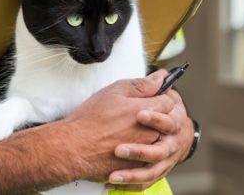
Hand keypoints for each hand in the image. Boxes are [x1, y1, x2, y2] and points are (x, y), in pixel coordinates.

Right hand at [59, 70, 176, 181]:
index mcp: (149, 111)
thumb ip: (141, 84)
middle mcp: (152, 132)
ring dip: (147, 135)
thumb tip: (160, 77)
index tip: (149, 98)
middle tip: (135, 116)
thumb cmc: (90, 120)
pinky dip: (139, 152)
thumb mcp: (113, 92)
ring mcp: (147, 151)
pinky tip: (123, 146)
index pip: (170, 101)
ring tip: (126, 132)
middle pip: (167, 121)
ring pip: (158, 140)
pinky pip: (148, 158)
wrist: (74, 148)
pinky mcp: (139, 167)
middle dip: (156, 116)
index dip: (159, 97)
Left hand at [106, 88, 193, 190]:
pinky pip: (145, 183)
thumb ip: (146, 88)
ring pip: (152, 172)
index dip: (155, 118)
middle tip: (118, 150)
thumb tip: (161, 74)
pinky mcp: (154, 172)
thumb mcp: (135, 95)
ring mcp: (164, 160)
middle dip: (140, 151)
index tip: (139, 115)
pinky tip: (111, 183)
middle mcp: (170, 143)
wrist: (151, 132)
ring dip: (132, 174)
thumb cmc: (141, 111)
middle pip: (161, 151)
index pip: (169, 121)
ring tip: (113, 175)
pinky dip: (130, 185)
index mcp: (171, 121)